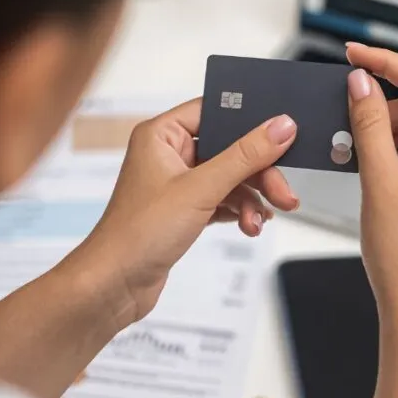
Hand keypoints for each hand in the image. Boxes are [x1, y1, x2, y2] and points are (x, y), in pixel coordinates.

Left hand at [64, 99, 298, 326]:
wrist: (114, 285)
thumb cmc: (137, 234)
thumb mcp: (201, 189)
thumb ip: (245, 156)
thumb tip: (280, 127)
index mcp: (162, 135)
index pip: (215, 112)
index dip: (249, 122)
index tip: (282, 135)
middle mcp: (169, 155)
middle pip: (230, 149)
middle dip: (260, 173)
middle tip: (283, 193)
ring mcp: (177, 184)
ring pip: (231, 178)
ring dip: (252, 198)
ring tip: (262, 220)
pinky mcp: (184, 211)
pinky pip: (223, 200)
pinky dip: (240, 212)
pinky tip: (250, 225)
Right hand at [346, 44, 397, 328]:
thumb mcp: (379, 180)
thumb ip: (369, 124)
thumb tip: (361, 82)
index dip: (386, 63)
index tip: (353, 53)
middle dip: (381, 110)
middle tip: (343, 119)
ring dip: (385, 135)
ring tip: (355, 157)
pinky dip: (394, 154)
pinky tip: (370, 169)